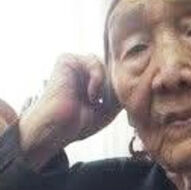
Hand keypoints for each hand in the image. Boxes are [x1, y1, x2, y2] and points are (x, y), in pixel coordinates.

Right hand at [19, 53, 120, 169]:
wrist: (57, 129)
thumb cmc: (77, 124)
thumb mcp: (108, 109)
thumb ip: (119, 94)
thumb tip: (133, 81)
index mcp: (88, 81)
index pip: (112, 74)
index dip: (118, 86)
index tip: (116, 103)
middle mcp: (81, 71)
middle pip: (110, 68)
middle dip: (113, 86)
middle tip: (104, 103)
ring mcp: (74, 65)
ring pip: (104, 64)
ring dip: (105, 84)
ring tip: (95, 100)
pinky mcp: (66, 60)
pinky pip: (93, 61)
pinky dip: (97, 78)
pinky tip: (91, 94)